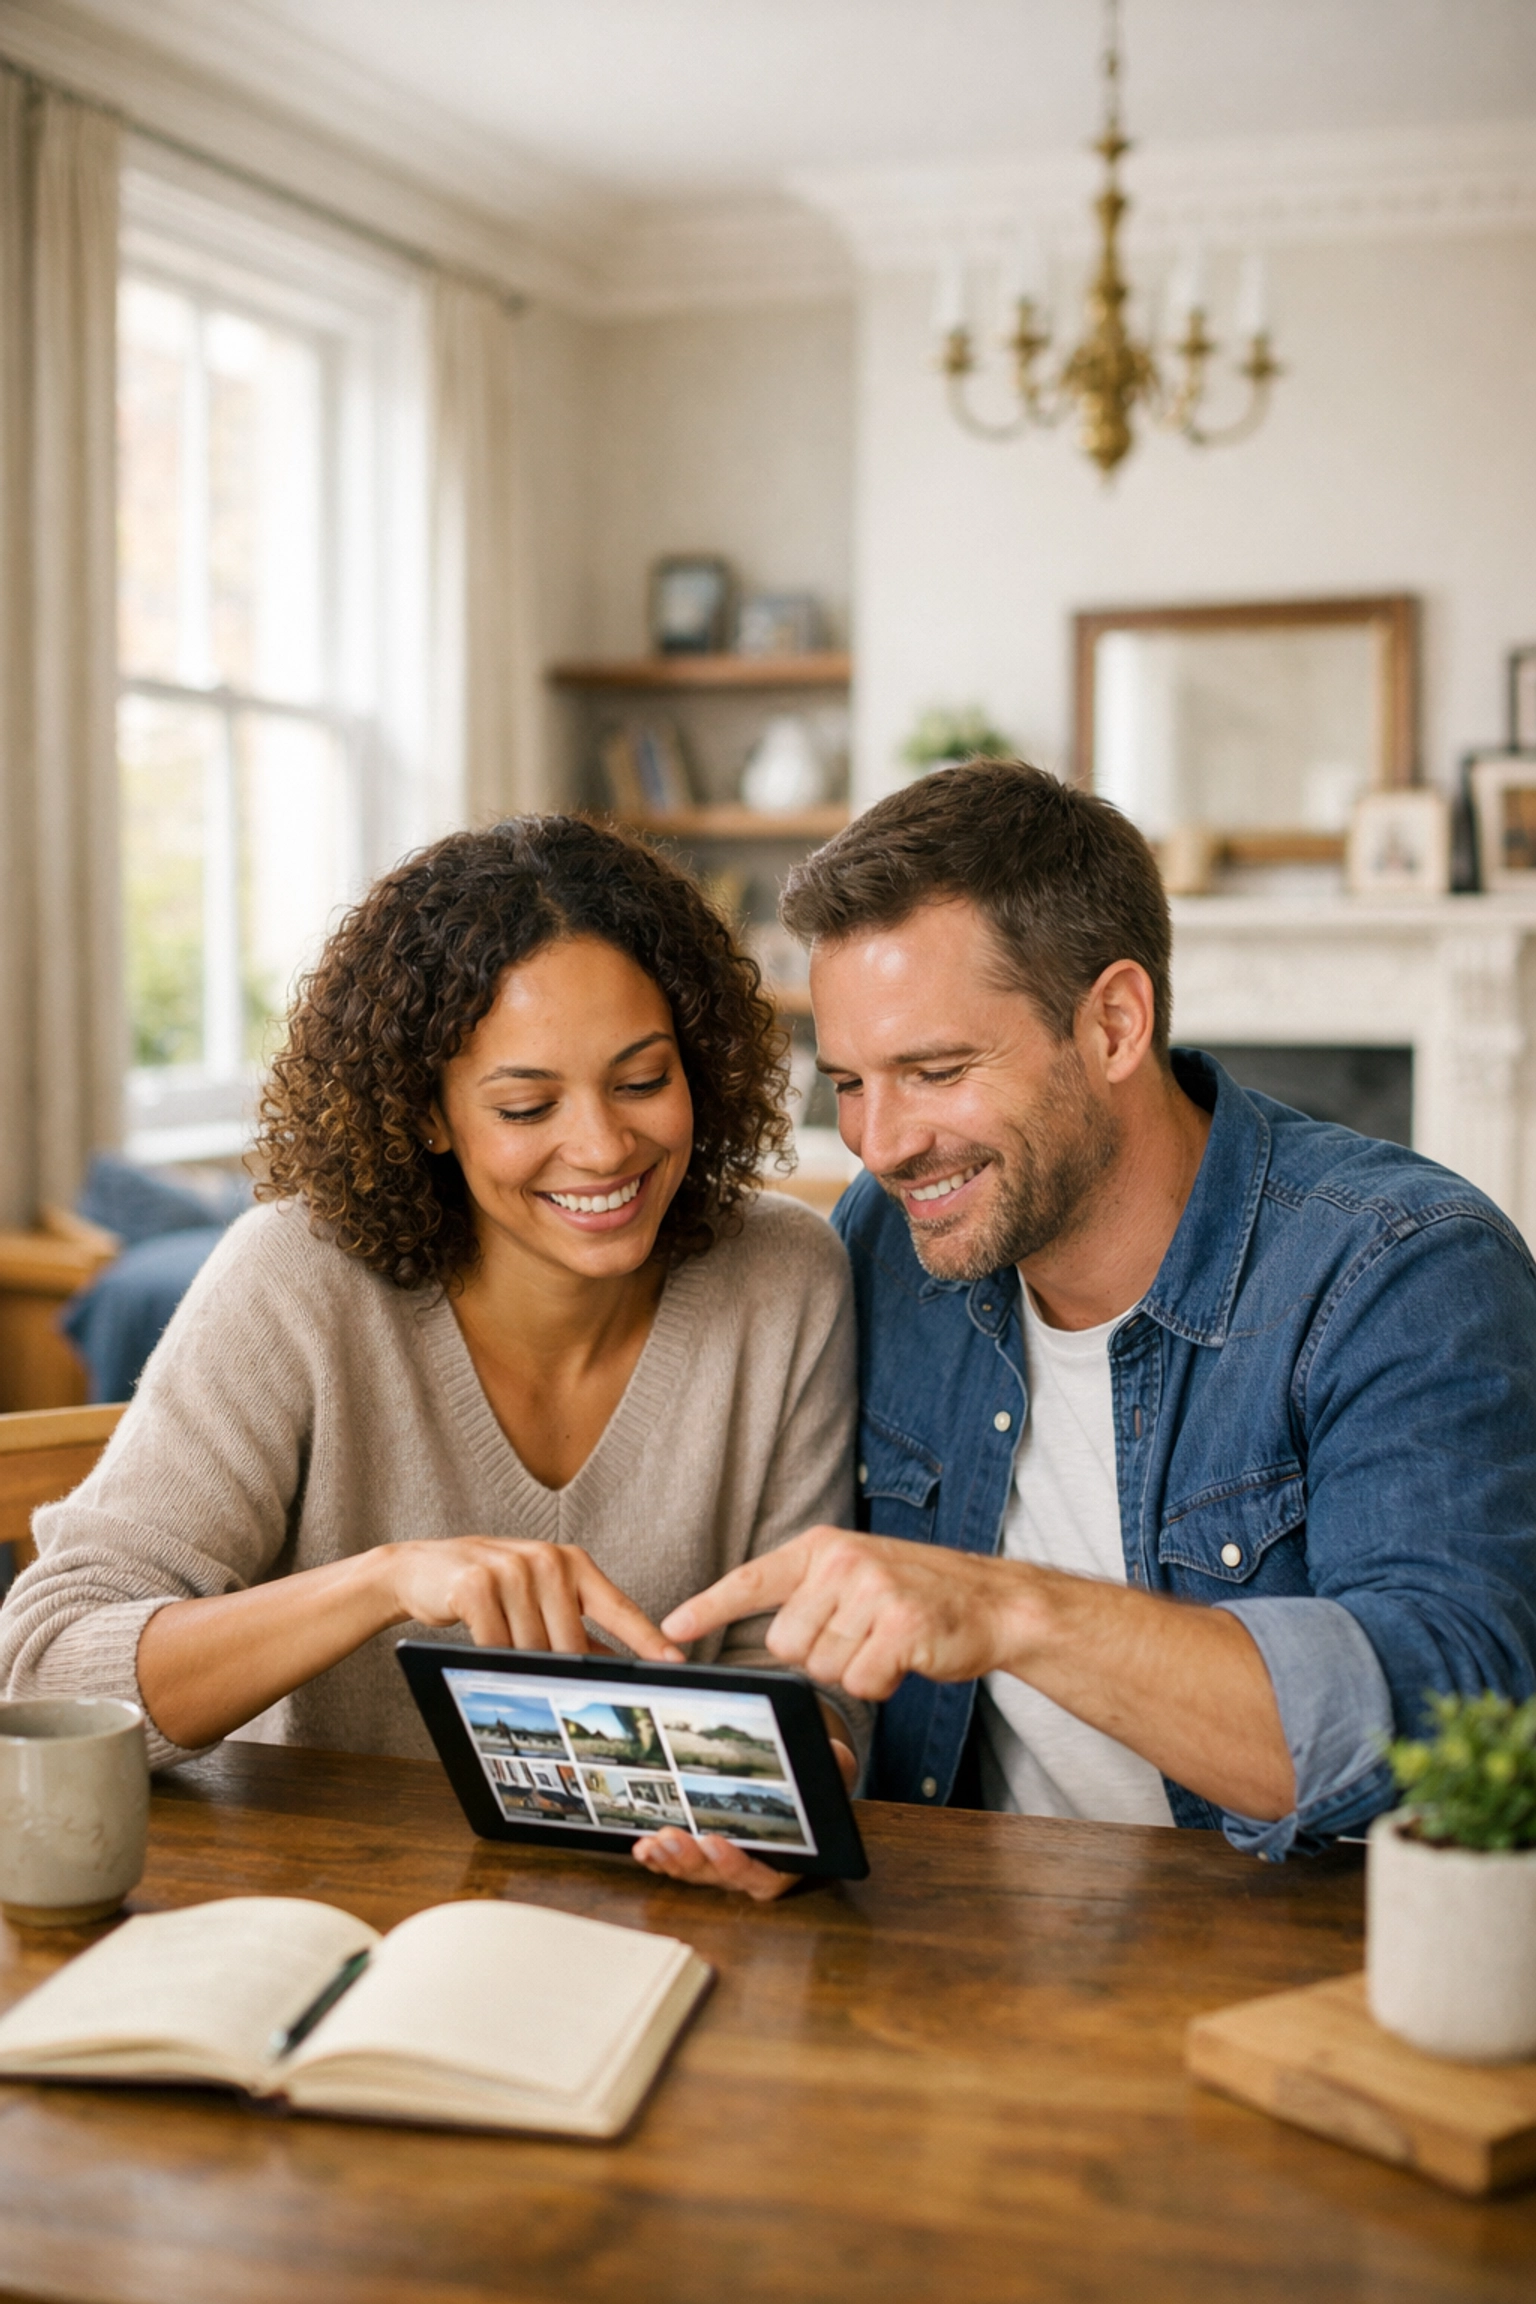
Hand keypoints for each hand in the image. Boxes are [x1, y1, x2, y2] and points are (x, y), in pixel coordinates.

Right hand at [385, 1537, 684, 1660]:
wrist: (422, 1568)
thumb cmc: (488, 1588)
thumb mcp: (538, 1597)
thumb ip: (574, 1625)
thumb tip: (615, 1668)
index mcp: (572, 1563)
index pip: (618, 1607)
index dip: (646, 1638)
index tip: (674, 1661)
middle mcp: (548, 1561)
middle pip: (570, 1645)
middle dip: (557, 1669)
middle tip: (542, 1675)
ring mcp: (513, 1570)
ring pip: (533, 1650)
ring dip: (518, 1662)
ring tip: (500, 1645)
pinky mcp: (477, 1586)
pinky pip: (496, 1647)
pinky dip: (491, 1656)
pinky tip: (480, 1644)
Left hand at [632, 1737, 856, 1899]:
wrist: (803, 1784)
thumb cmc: (817, 1782)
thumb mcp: (834, 1770)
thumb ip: (835, 1767)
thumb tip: (832, 1756)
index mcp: (789, 1863)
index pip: (762, 1877)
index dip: (735, 1865)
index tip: (715, 1842)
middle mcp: (755, 1871)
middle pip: (719, 1878)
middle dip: (690, 1860)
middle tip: (670, 1838)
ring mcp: (726, 1867)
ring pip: (696, 1874)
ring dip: (671, 1860)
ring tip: (652, 1842)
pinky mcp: (705, 1855)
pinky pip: (681, 1865)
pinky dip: (660, 1859)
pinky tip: (643, 1848)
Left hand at [663, 1527, 1026, 1700]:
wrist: (993, 1601)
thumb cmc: (920, 1596)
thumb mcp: (858, 1575)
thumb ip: (812, 1596)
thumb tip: (770, 1640)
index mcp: (823, 1550)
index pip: (752, 1579)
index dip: (709, 1607)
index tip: (670, 1629)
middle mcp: (842, 1564)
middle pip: (786, 1645)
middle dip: (819, 1657)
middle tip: (861, 1638)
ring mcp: (873, 1593)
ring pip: (823, 1668)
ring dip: (854, 1671)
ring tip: (887, 1644)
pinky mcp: (901, 1627)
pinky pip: (862, 1683)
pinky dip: (881, 1685)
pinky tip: (905, 1660)